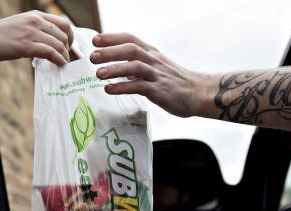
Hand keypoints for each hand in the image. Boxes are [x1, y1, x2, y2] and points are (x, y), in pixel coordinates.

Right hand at [0, 11, 72, 65]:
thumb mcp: (21, 26)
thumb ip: (35, 30)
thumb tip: (48, 43)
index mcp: (35, 15)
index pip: (63, 23)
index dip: (70, 36)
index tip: (68, 47)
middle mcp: (35, 21)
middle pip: (63, 34)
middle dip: (68, 48)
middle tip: (66, 58)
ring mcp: (31, 33)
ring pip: (58, 44)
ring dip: (64, 56)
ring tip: (63, 63)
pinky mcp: (26, 45)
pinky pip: (50, 52)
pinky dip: (58, 59)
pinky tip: (60, 64)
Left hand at [90, 33, 206, 116]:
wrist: (198, 93)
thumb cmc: (175, 82)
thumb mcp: (156, 68)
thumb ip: (138, 67)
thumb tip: (119, 70)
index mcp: (152, 53)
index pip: (130, 39)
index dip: (112, 38)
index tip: (95, 40)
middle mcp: (154, 60)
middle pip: (130, 50)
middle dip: (110, 51)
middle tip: (92, 56)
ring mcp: (157, 75)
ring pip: (134, 67)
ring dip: (115, 69)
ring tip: (98, 73)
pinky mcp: (159, 90)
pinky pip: (139, 87)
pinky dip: (123, 87)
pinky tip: (110, 89)